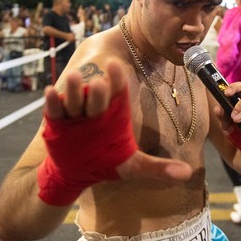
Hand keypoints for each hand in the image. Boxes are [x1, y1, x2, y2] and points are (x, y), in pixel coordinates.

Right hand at [38, 60, 192, 205]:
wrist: (76, 173)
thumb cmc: (106, 163)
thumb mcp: (132, 166)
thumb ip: (158, 168)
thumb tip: (188, 174)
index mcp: (114, 113)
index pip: (118, 91)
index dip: (118, 78)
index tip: (119, 66)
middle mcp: (95, 110)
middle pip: (97, 96)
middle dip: (98, 90)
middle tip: (100, 83)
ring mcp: (76, 114)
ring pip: (75, 97)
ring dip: (75, 88)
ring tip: (75, 76)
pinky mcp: (58, 122)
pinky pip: (55, 109)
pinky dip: (53, 101)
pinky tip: (51, 92)